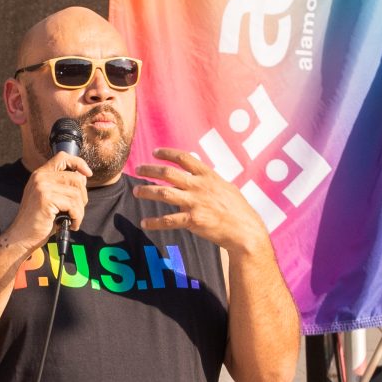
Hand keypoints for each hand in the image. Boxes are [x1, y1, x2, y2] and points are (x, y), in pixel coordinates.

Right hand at [4, 148, 90, 253]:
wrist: (21, 236)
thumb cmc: (38, 221)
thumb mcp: (49, 198)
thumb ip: (62, 186)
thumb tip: (83, 177)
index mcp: (40, 174)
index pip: (62, 157)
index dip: (78, 163)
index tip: (87, 174)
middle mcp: (40, 177)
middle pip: (75, 178)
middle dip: (83, 196)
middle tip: (76, 211)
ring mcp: (42, 187)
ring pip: (77, 193)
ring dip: (80, 210)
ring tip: (73, 220)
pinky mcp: (46, 199)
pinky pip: (73, 205)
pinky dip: (77, 217)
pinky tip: (71, 224)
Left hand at [135, 148, 268, 254]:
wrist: (245, 229)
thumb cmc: (237, 209)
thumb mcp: (225, 187)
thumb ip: (209, 181)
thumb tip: (198, 176)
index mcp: (208, 176)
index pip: (184, 158)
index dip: (167, 153)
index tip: (155, 152)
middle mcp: (199, 186)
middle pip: (168, 173)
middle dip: (150, 170)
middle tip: (138, 169)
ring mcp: (195, 203)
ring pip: (164, 193)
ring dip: (147, 191)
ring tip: (136, 191)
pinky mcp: (193, 220)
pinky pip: (168, 220)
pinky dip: (154, 222)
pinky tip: (144, 222)